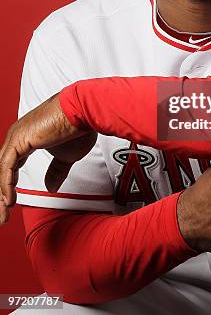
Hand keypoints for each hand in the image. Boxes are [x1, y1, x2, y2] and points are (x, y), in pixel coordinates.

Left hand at [0, 94, 95, 224]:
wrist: (84, 112)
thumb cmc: (78, 127)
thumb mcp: (66, 156)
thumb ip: (56, 171)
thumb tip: (51, 187)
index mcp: (26, 138)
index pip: (10, 167)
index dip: (8, 187)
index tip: (10, 204)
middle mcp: (17, 136)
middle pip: (2, 171)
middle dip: (1, 196)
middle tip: (2, 216)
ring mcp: (16, 137)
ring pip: (1, 171)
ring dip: (1, 195)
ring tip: (4, 214)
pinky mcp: (19, 139)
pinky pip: (6, 168)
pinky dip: (6, 186)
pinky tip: (8, 200)